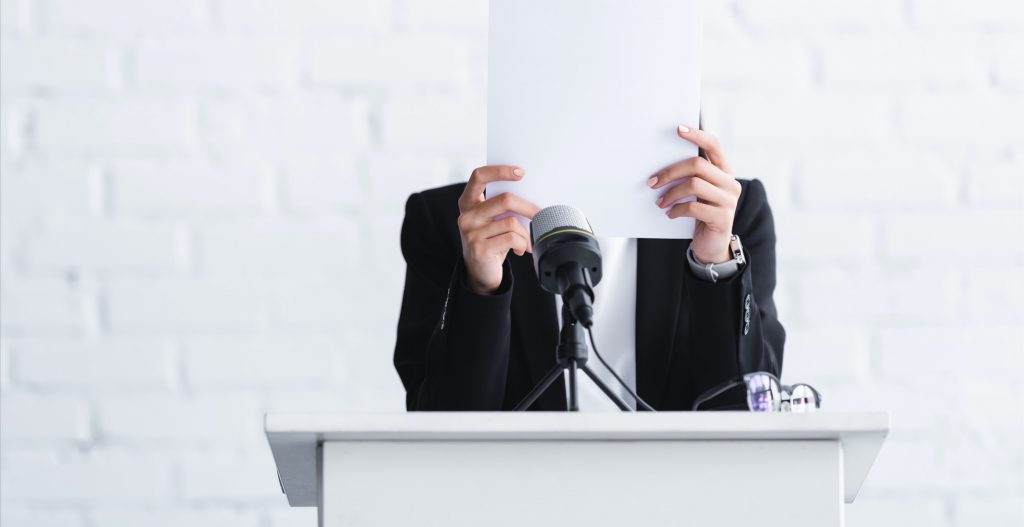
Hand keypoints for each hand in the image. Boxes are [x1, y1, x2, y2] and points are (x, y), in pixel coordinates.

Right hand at [458, 166, 540, 293]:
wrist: (480, 272)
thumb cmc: (492, 241)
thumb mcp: (494, 221)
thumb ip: (504, 207)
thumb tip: (533, 198)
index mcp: (469, 202)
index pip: (479, 176)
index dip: (499, 171)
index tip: (521, 172)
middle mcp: (467, 215)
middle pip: (505, 199)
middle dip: (528, 207)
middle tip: (540, 213)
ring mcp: (471, 232)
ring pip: (511, 222)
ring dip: (526, 233)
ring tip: (527, 241)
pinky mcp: (479, 248)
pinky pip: (512, 238)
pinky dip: (522, 244)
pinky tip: (521, 250)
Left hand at [648, 125, 740, 263]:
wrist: (712, 244)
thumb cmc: (701, 213)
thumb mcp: (698, 192)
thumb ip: (692, 176)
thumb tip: (663, 162)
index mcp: (725, 171)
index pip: (715, 145)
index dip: (697, 135)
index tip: (678, 129)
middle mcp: (730, 182)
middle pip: (698, 164)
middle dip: (671, 172)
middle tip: (652, 182)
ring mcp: (729, 200)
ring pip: (694, 185)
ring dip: (671, 193)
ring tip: (660, 202)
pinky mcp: (723, 217)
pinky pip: (694, 207)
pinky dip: (677, 209)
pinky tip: (670, 213)